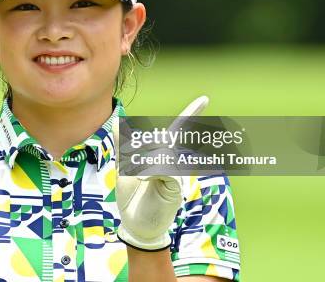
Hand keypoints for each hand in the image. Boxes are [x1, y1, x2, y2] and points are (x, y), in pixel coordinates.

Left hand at [115, 96, 209, 250]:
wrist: (137, 224)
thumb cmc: (133, 197)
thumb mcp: (123, 169)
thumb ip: (123, 146)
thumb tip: (118, 121)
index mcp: (161, 155)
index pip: (176, 130)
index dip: (190, 114)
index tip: (205, 99)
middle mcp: (171, 161)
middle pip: (160, 140)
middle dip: (140, 150)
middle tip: (134, 169)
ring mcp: (174, 173)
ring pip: (158, 153)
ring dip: (141, 164)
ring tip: (138, 180)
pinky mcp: (174, 184)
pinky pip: (161, 167)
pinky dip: (147, 171)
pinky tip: (142, 180)